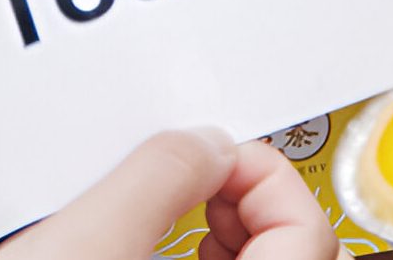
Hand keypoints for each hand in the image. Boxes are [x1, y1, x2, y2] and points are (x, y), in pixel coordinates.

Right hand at [0, 130, 344, 259]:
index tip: (212, 154)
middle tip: (196, 180)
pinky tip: (156, 256)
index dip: (260, 172)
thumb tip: (203, 145)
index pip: (306, 230)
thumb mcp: (85, 241)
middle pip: (297, 257)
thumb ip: (158, 177)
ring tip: (179, 216)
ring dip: (230, 239)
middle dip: (248, 204)